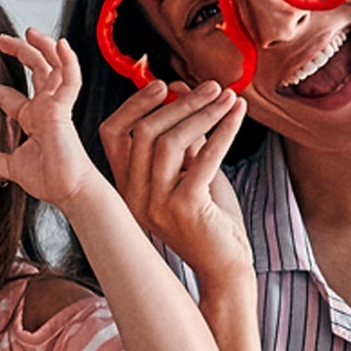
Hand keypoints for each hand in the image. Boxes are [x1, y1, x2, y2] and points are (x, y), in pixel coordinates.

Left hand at [0, 29, 101, 207]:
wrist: (69, 191)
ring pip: (53, 67)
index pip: (5, 96)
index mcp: (33, 117)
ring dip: (42, 47)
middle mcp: (45, 107)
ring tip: (28, 31)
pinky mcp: (65, 111)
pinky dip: (68, 62)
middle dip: (20, 51)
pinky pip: (70, 81)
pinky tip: (61, 44)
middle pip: (35, 70)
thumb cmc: (50, 179)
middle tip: (0, 39)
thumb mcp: (10, 168)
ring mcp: (57, 106)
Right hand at [98, 78, 251, 284]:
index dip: (135, 104)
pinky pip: (203, 158)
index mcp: (127, 186)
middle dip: (180, 102)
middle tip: (212, 86)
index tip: (163, 84)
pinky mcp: (185, 209)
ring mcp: (156, 204)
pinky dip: (224, 131)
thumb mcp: (190, 171)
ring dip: (202, 113)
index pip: (113, 134)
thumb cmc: (209, 219)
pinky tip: (238, 115)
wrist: (224, 266)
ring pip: (169, 142)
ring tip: (227, 98)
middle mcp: (133, 196)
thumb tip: (182, 89)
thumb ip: (183, 137)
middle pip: (144, 132)